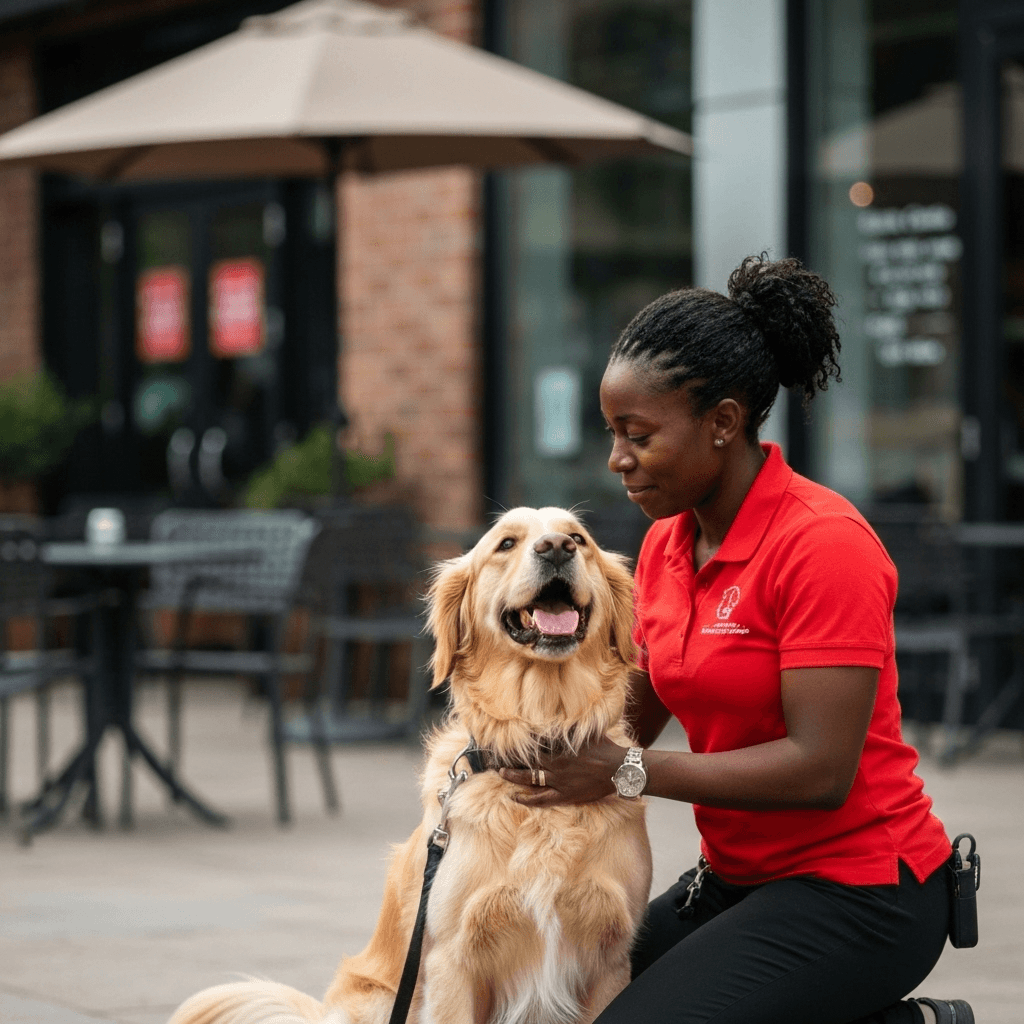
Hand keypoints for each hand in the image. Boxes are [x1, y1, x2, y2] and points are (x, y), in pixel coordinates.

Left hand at [499, 735, 627, 806]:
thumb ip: (573, 723)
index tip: (505, 741)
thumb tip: (565, 709)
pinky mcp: (565, 796)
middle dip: (511, 761)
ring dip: (514, 777)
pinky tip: (514, 797)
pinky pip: (541, 799)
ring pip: (530, 780)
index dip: (519, 744)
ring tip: (501, 774)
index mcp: (560, 748)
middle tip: (496, 760)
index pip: (534, 745)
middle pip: (528, 763)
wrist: (619, 769)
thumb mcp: (588, 730)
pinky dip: (527, 799)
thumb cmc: (605, 748)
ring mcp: (559, 782)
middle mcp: (556, 765)